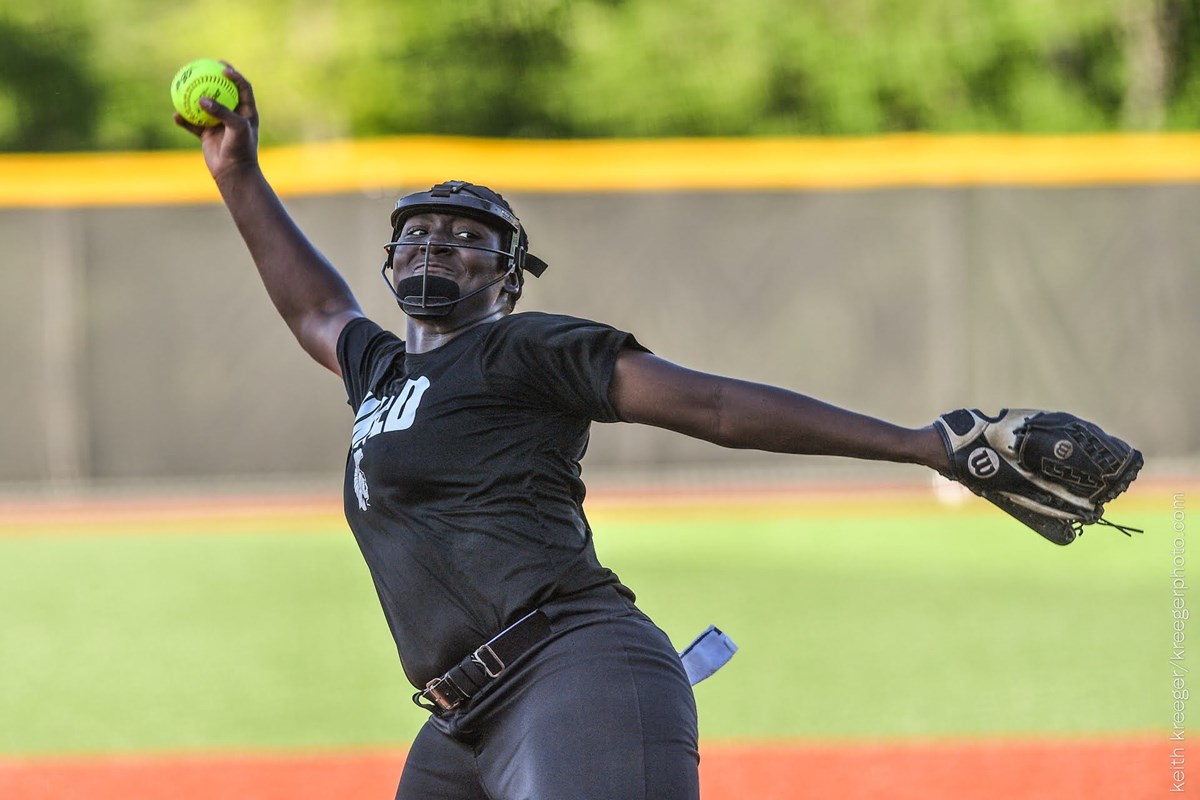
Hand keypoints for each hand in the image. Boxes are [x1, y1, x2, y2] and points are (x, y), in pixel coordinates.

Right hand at [173, 62, 259, 182]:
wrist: (234, 172)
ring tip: (183, 86)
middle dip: (213, 79)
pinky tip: (175, 115)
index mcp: (246, 112)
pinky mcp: (207, 135)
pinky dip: (185, 120)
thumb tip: (201, 99)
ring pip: (204, 107)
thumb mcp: (236, 128)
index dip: (235, 75)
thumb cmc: (241, 149)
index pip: (243, 88)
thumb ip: (221, 112)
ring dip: (194, 98)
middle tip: (202, 67)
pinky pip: (193, 124)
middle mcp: (233, 116)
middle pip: (223, 92)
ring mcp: (219, 124)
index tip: (222, 67)